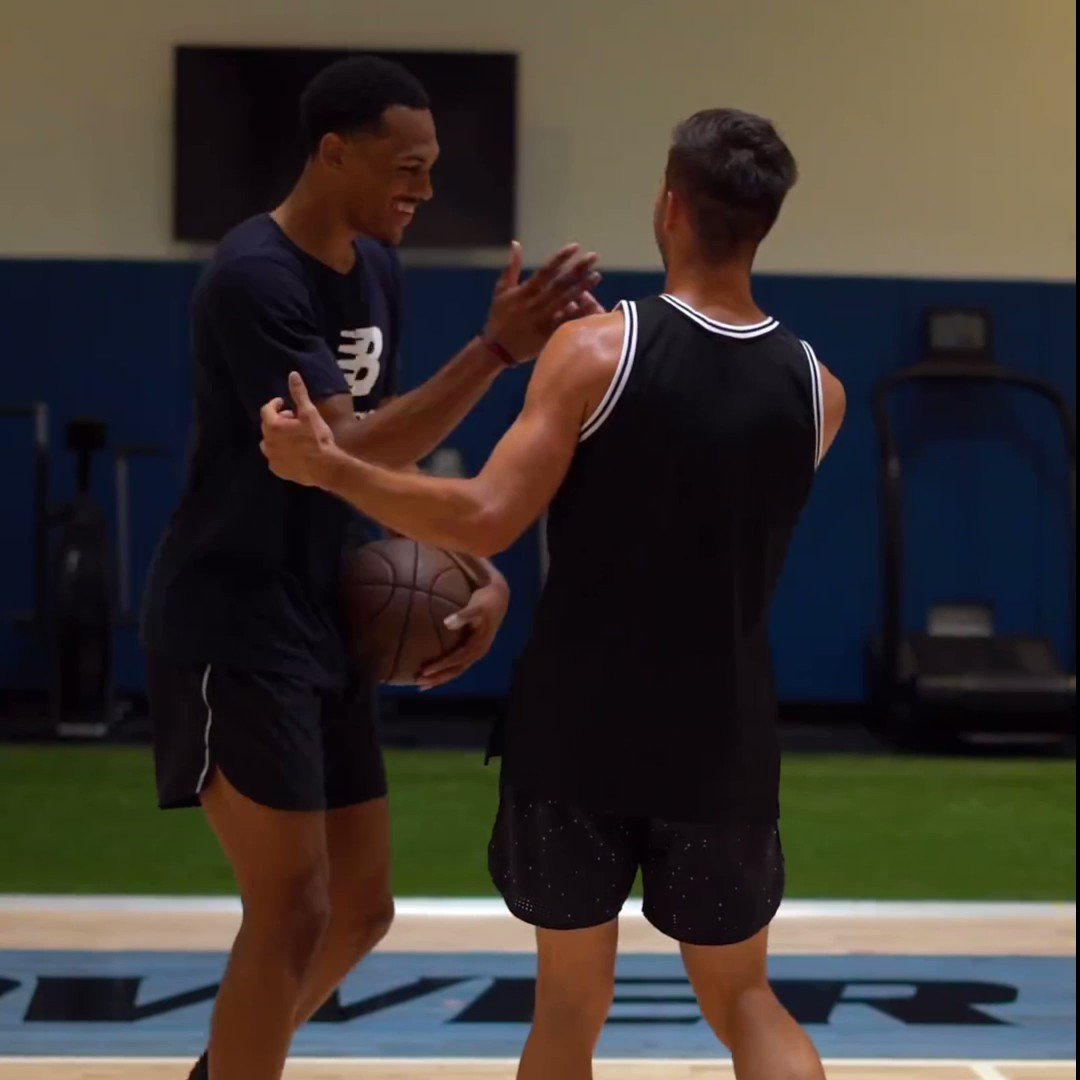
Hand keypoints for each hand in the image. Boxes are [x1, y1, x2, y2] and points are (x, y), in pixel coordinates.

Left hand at [260, 371, 337, 485]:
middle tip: (293, 419)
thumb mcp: (310, 413)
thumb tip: (292, 374)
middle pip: (267, 426)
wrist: (325, 467)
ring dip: (277, 437)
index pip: (267, 409)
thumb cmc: (317, 439)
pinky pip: (275, 458)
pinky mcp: (278, 470)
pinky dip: (280, 453)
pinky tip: (293, 452)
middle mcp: (267, 442)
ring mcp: (272, 458)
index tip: (284, 403)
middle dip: (278, 420)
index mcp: (273, 426)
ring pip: (269, 443)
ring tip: (292, 436)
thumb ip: (299, 394)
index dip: (275, 404)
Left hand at [418, 577, 510, 689]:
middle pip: (455, 671)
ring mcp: (475, 653)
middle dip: (437, 678)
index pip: (456, 660)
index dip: (440, 666)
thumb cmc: (485, 602)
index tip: (424, 671)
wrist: (498, 599)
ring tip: (422, 685)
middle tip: (417, 682)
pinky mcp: (472, 650)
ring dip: (439, 678)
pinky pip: (457, 665)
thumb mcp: (476, 607)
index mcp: (478, 646)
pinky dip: (445, 671)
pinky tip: (433, 673)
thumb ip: (463, 615)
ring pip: (456, 671)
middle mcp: (477, 653)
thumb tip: (447, 622)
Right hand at [484, 242, 602, 363]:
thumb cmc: (499, 318)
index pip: (545, 271)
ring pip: (566, 301)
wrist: (496, 350)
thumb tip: (516, 243)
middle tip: (593, 257)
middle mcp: (534, 304)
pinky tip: (594, 304)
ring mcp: (542, 320)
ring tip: (596, 276)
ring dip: (583, 287)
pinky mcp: (548, 335)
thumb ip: (511, 267)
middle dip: (578, 269)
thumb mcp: (501, 291)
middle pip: (560, 283)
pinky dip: (581, 314)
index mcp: (523, 292)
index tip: (575, 247)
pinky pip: (567, 322)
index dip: (560, 258)